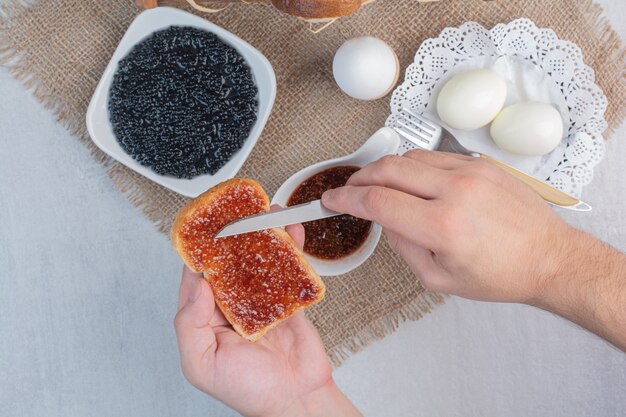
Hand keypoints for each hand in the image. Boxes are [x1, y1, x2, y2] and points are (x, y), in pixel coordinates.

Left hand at [174, 216, 360, 416]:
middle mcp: (231, 307)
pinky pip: (288, 270)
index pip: (196, 277)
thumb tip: (197, 284)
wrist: (296, 399)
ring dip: (263, 237)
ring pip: (259, 262)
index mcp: (205, 319)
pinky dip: (291, 250)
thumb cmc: (248, 390)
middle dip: (233, 236)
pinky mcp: (287, 301)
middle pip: (229, 263)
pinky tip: (291, 232)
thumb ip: (190, 324)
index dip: (198, 252)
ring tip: (265, 213)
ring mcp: (260, 302)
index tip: (203, 226)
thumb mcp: (201, 363)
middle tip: (238, 211)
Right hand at [322, 151, 625, 350]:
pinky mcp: (482, 164)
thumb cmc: (500, 274)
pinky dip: (414, 167)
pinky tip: (412, 181)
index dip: (347, 199)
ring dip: (385, 170)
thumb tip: (383, 219)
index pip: (378, 202)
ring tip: (377, 185)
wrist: (548, 257)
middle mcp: (456, 191)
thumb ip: (402, 247)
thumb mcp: (439, 280)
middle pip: (388, 169)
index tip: (332, 199)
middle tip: (348, 189)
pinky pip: (435, 157)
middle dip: (359, 177)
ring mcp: (471, 172)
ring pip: (410, 158)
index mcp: (443, 227)